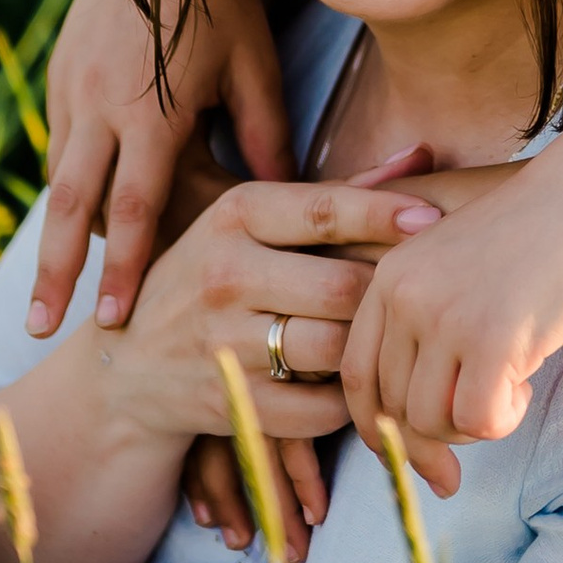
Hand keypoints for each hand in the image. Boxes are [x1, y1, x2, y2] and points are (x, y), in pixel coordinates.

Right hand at [36, 0, 291, 335]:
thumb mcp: (254, 64)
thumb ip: (265, 133)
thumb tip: (288, 200)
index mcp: (150, 109)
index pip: (133, 208)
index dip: (123, 270)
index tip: (111, 322)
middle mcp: (98, 103)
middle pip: (70, 207)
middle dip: (54, 273)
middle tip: (41, 329)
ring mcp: (70, 86)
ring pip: (58, 175)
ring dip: (57, 231)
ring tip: (51, 290)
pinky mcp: (59, 70)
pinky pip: (57, 141)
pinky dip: (65, 181)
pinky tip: (72, 216)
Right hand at [174, 148, 434, 562]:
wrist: (126, 368)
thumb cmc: (211, 281)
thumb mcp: (253, 224)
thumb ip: (337, 195)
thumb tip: (420, 153)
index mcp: (233, 216)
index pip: (325, 211)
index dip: (387, 216)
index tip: (435, 221)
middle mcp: (223, 274)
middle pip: (342, 287)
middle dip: (385, 297)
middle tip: (418, 300)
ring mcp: (222, 343)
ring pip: (334, 349)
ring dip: (369, 350)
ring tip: (390, 344)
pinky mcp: (228, 403)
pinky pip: (319, 409)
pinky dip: (347, 401)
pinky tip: (353, 387)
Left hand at [341, 145, 562, 492]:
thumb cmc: (545, 232)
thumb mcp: (463, 269)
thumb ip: (430, 326)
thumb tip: (420, 429)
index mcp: (391, 275)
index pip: (358, 375)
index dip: (382, 425)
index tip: (418, 449)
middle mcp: (406, 296)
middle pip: (394, 408)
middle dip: (437, 437)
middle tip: (484, 420)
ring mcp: (445, 316)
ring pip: (431, 421)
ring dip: (474, 423)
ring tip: (511, 384)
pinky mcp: (491, 337)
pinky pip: (480, 420)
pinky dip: (505, 418)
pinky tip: (526, 381)